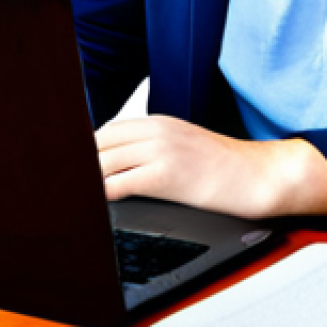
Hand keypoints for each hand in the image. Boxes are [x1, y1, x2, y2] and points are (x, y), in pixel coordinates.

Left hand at [95, 115, 326, 218]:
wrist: (259, 176)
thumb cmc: (225, 167)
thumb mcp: (185, 145)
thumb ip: (155, 149)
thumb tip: (125, 165)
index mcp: (159, 123)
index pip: (108, 130)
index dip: (89, 149)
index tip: (77, 165)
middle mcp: (156, 131)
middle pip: (100, 143)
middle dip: (82, 162)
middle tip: (66, 182)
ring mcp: (160, 151)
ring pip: (106, 161)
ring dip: (88, 178)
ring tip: (74, 195)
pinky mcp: (167, 175)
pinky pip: (122, 183)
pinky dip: (103, 193)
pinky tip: (97, 203)